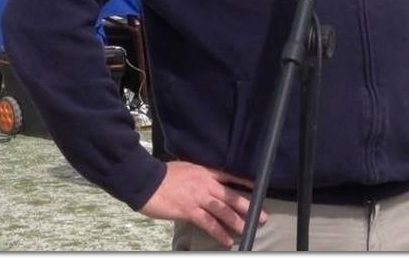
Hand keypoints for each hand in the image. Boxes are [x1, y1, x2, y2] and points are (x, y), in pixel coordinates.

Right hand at [139, 161, 267, 247]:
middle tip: (262, 216)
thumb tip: (206, 181)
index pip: (230, 176)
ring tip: (249, 229)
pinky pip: (208, 223)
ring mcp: (199, 198)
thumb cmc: (162, 174)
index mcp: (205, 172)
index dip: (244, 183)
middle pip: (231, 196)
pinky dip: (219, 233)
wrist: (146, 180)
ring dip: (237, 221)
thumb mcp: (186, 168)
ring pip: (223, 211)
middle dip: (248, 206)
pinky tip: (227, 240)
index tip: (257, 188)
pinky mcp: (189, 211)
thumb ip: (198, 175)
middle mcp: (206, 184)